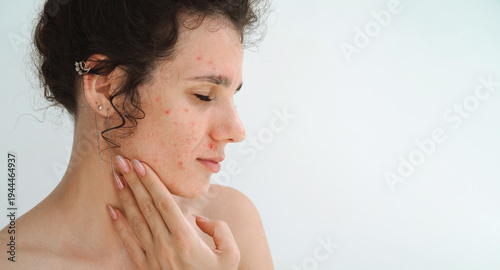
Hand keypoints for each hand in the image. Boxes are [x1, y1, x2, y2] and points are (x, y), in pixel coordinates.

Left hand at [106, 155, 239, 269]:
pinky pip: (129, 243)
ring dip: (124, 197)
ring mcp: (153, 256)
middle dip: (134, 181)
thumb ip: (219, 230)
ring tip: (115, 178)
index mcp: (186, 239)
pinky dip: (118, 226)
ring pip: (136, 220)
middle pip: (146, 206)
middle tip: (121, 161)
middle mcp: (166, 245)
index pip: (165, 203)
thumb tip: (200, 220)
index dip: (152, 182)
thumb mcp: (231, 254)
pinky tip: (111, 211)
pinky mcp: (146, 267)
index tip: (141, 164)